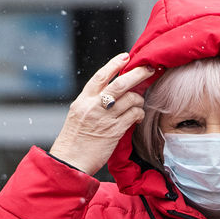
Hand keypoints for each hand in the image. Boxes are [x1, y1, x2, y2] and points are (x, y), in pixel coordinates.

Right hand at [49, 53, 154, 174]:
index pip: (101, 76)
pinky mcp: (115, 131)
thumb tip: (111, 93)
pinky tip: (138, 117)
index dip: (115, 64)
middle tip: (149, 69)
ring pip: (131, 99)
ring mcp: (105, 118)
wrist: (70, 161)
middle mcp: (94, 106)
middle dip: (138, 73)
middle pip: (121, 83)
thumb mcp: (78, 115)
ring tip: (138, 105)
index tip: (126, 57)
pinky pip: (134, 115)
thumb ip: (92, 102)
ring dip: (139, 100)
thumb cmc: (74, 140)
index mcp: (83, 100)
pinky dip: (139, 114)